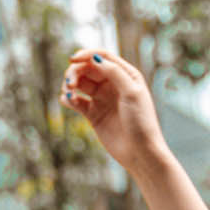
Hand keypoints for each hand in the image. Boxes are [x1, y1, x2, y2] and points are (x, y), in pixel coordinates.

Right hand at [61, 49, 168, 175]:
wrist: (141, 154)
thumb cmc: (141, 123)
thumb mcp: (131, 93)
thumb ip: (114, 72)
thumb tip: (94, 57)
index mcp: (126, 75)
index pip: (102, 57)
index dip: (86, 55)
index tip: (73, 60)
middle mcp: (113, 85)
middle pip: (88, 68)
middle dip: (76, 71)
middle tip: (70, 83)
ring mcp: (102, 99)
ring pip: (80, 83)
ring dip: (70, 83)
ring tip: (68, 91)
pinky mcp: (93, 114)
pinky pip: (76, 101)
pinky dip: (69, 98)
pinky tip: (68, 100)